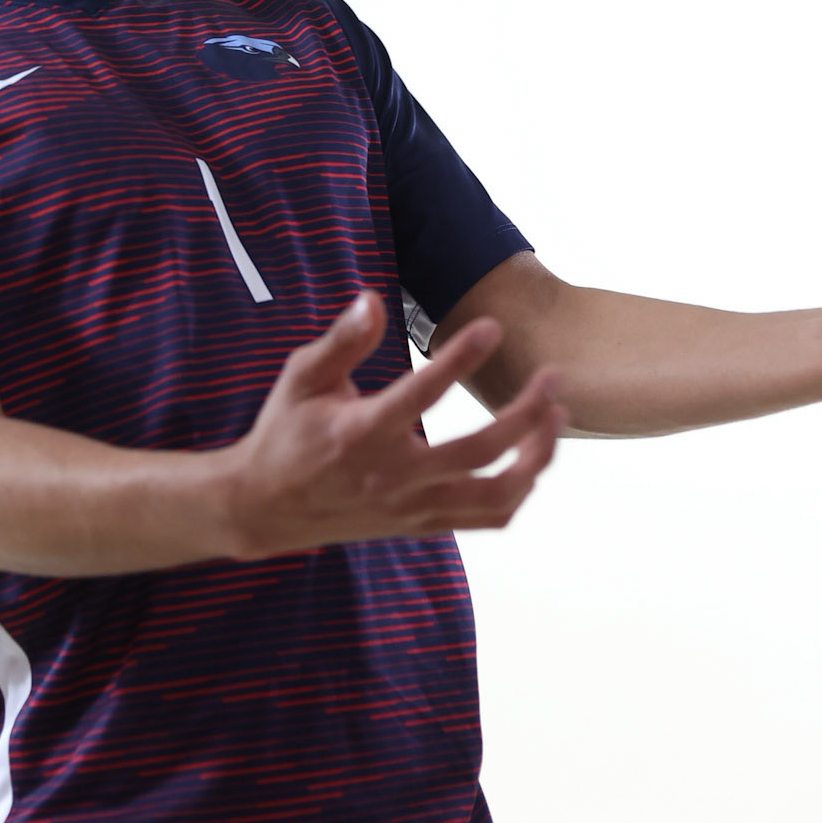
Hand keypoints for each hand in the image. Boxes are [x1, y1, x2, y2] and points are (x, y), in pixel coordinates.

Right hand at [221, 290, 564, 558]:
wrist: (266, 507)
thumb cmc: (286, 432)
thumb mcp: (301, 378)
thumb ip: (341, 341)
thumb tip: (370, 298)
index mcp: (360, 434)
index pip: (421, 394)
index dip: (460, 359)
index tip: (492, 327)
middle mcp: (393, 477)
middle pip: (478, 451)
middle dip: (525, 413)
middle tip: (552, 376)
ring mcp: (411, 507)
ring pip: (495, 495)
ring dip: (536, 458)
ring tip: (556, 418)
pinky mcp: (422, 524)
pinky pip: (487, 518)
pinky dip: (520, 492)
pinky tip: (531, 459)